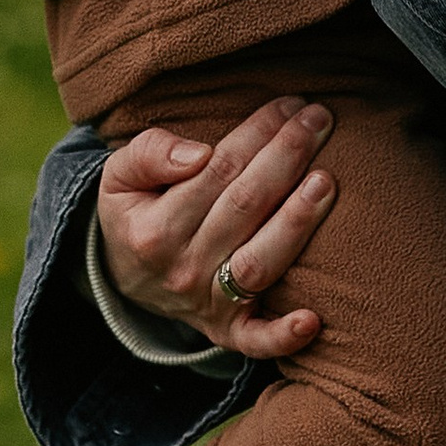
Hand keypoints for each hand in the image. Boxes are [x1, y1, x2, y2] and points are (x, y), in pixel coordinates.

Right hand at [96, 95, 336, 359]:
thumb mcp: (119, 176)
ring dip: (297, 222)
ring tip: (327, 181)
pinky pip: (256, 341)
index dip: (256, 133)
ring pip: (259, 263)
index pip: (216, 170)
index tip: (289, 104)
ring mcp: (207, 305)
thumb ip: (149, 153)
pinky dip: (284, 335)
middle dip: (286, 158)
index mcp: (153, 229)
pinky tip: (314, 319)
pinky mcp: (229, 332)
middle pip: (244, 207)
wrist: (126, 278)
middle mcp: (182, 270)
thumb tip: (198, 155)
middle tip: (320, 120)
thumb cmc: (136, 212)